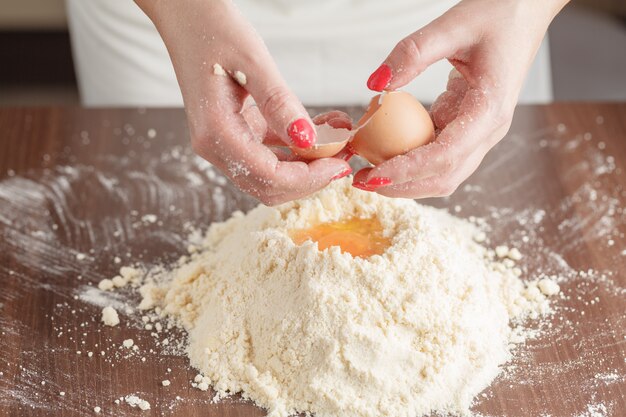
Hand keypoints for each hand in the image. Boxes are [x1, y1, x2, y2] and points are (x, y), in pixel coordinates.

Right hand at [136, 0, 350, 204]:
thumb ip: (280, 104)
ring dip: (306, 164)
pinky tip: (321, 129)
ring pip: (270, 174)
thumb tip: (307, 140)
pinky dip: (296, 149)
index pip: (268, 177)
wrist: (187, 16)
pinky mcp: (234, 133)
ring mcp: (222, 142)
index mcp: (216, 133)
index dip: (308, 178)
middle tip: (344, 157)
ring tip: (338, 139)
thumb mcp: (253, 62)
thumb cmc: (213, 30)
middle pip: (268, 185)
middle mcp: (215, 146)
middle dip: (310, 178)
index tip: (339, 165)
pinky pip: (268, 154)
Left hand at [353, 0, 568, 196]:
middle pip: (444, 176)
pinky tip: (384, 152)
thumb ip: (412, 52)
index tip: (373, 175)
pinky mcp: (467, 127)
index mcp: (490, 109)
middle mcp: (488, 129)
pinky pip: (438, 153)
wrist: (524, 12)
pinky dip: (411, 160)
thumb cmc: (498, 15)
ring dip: (406, 179)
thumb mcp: (453, 25)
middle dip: (402, 186)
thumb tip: (376, 83)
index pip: (446, 155)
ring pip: (443, 172)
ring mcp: (479, 132)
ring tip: (369, 172)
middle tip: (361, 180)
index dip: (408, 171)